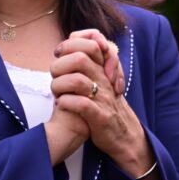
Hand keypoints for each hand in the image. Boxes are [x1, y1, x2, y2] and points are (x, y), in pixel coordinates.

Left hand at [51, 34, 146, 173]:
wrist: (124, 136)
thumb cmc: (105, 107)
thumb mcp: (100, 81)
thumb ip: (88, 64)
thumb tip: (64, 48)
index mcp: (103, 69)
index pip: (90, 43)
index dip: (69, 45)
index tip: (59, 55)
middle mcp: (104, 79)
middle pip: (80, 58)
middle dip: (59, 66)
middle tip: (55, 77)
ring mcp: (103, 97)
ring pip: (77, 81)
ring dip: (59, 86)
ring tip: (56, 93)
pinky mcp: (100, 116)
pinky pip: (81, 104)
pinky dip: (66, 103)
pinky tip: (61, 105)